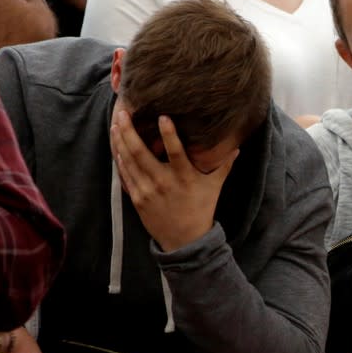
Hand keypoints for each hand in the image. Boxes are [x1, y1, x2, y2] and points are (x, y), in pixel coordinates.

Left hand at [111, 111, 236, 250]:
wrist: (184, 240)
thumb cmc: (201, 209)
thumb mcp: (214, 186)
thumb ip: (224, 165)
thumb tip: (236, 147)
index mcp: (184, 177)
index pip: (175, 152)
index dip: (168, 134)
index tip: (162, 117)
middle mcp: (163, 182)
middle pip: (141, 153)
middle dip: (129, 131)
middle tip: (122, 112)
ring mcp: (147, 191)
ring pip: (128, 161)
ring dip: (120, 141)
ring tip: (115, 123)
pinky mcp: (137, 198)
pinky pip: (125, 175)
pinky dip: (120, 159)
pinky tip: (116, 146)